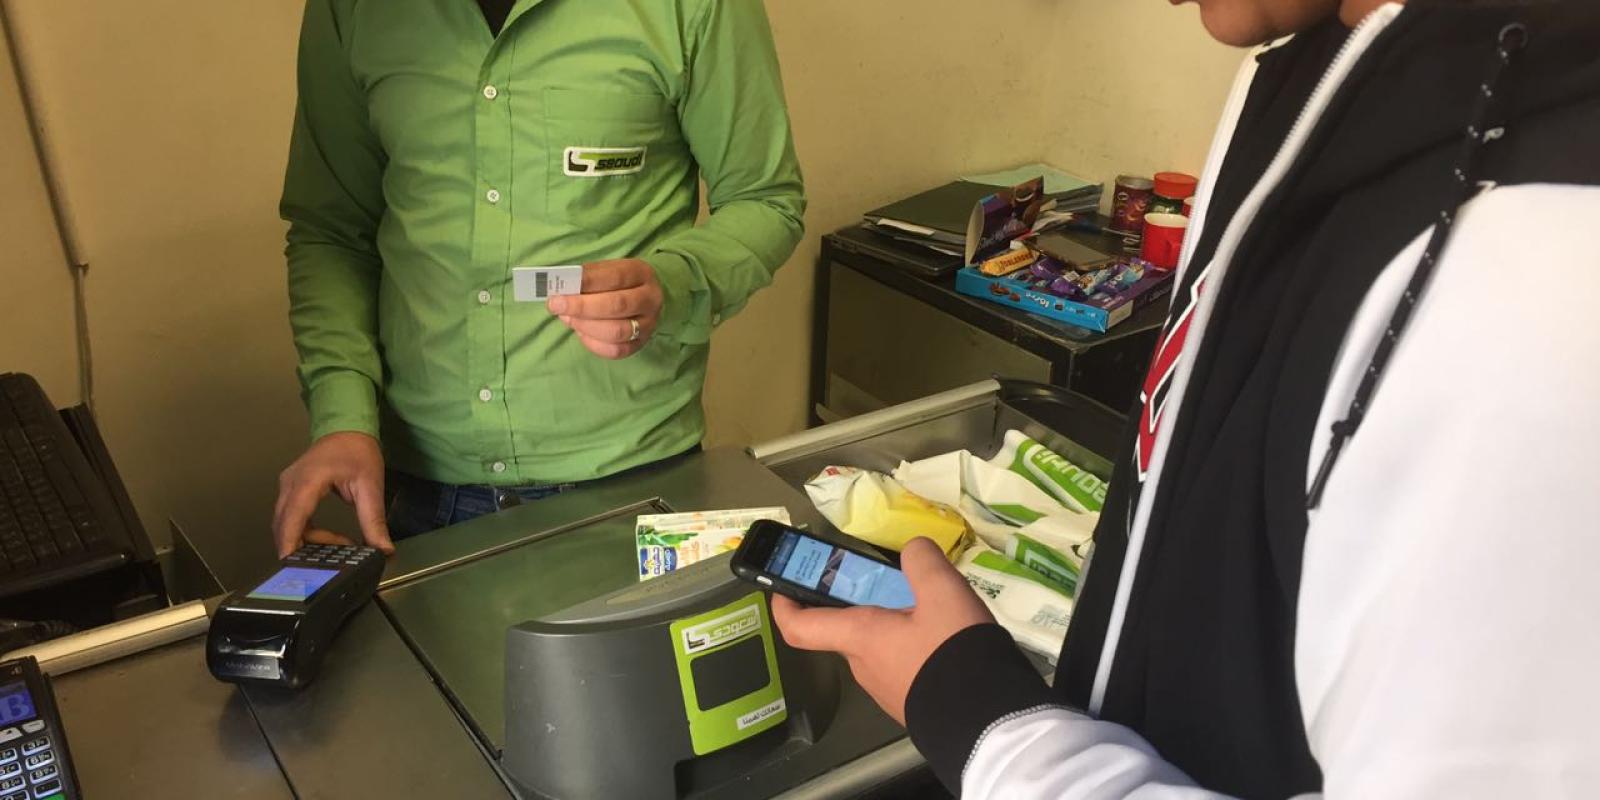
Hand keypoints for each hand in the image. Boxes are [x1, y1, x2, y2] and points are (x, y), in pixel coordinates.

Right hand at [272, 431, 394, 556]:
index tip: (293, 566)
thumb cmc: (358, 451)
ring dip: (306, 541)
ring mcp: (287, 487)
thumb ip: (373, 519)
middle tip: (328, 563)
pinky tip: (326, 539)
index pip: (292, 518)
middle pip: (284, 526)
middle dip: (303, 548)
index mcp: (308, 481)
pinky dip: (304, 533)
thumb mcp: (370, 486)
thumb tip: (383, 548)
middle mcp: (290, 484)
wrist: (348, 428)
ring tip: (338, 546)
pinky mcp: (290, 491)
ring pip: (285, 524)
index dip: (290, 544)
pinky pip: (290, 518)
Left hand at [547, 258, 663, 358]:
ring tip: (568, 318)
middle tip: (556, 305)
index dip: (586, 283)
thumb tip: (561, 289)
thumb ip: (586, 277)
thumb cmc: (617, 282)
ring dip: (586, 326)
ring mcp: (648, 324)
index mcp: (641, 273)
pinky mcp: (642, 344)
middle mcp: (650, 299)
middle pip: (617, 305)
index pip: (615, 277)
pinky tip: (581, 333)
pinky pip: (617, 350)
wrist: (643, 297)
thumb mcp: (606, 270)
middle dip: (582, 307)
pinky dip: (593, 344)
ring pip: (617, 331)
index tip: (560, 287)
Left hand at [770, 538, 994, 724]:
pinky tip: (944, 637)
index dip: (783, 605)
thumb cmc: (953, 653)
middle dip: (862, 603)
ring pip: (877, 647)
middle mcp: (863, 666)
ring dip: (892, 625)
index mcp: (859, 637)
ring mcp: (885, 689)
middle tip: (889, 580)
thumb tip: (914, 550)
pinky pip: (900, 666)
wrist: (988, 722)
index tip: (782, 586)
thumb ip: (923, 562)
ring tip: (930, 605)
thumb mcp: (944, 593)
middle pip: (847, 629)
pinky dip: (911, 646)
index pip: (799, 627)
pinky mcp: (909, 702)